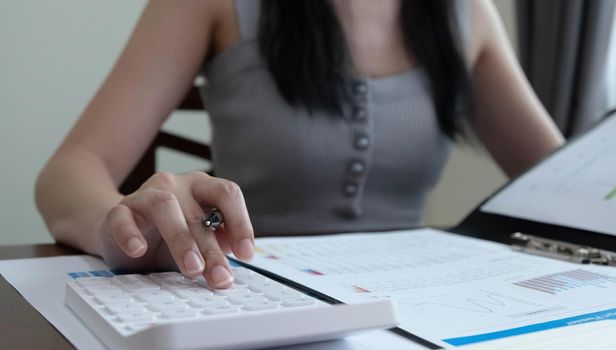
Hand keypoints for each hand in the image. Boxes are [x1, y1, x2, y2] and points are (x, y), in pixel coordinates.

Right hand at [98, 171, 253, 288]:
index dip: (240, 222)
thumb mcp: (198, 240)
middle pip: (198, 212)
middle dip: (212, 249)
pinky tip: (138, 250)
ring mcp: (145, 194)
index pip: (227, 194)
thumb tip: (234, 253)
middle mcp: (176, 185)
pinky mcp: (120, 211)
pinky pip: (122, 218)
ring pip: (164, 206)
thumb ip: (217, 242)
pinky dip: (130, 233)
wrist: (123, 231)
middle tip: (220, 277)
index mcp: (202, 187)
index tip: (246, 253)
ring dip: (181, 239)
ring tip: (192, 268)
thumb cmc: (168, 235)